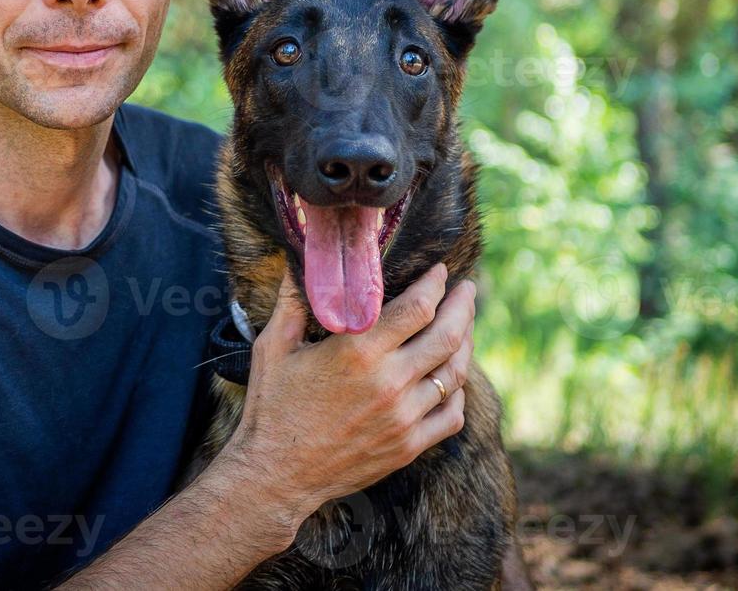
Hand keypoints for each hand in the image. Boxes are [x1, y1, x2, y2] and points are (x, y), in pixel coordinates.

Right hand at [212, 262, 474, 543]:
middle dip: (463, 306)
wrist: (276, 475)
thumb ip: (292, 302)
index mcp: (357, 352)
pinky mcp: (408, 446)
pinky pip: (451, 414)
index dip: (435, 284)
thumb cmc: (271, 407)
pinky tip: (452, 377)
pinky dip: (458, 391)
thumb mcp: (273, 348)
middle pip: (448, 335)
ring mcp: (403, 417)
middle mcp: (388, 382)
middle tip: (467, 289)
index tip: (440, 271)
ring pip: (455, 373)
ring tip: (465, 326)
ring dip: (466, 343)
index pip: (417, 307)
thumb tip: (296, 262)